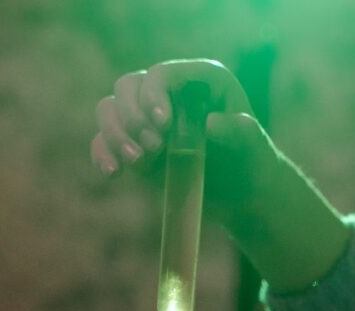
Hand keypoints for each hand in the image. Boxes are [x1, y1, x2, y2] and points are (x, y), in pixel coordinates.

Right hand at [91, 59, 350, 292]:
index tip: (161, 124)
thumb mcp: (253, 147)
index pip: (162, 74)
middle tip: (154, 148)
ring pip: (109, 109)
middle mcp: (167, 92)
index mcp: (198, 80)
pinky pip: (103, 141)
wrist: (241, 192)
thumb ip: (239, 133)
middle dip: (132, 117)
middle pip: (127, 87)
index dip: (154, 93)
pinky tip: (111, 174)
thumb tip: (212, 124)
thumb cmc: (251, 161)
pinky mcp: (132, 144)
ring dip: (114, 135)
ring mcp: (145, 117)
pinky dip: (102, 155)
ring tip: (137, 163)